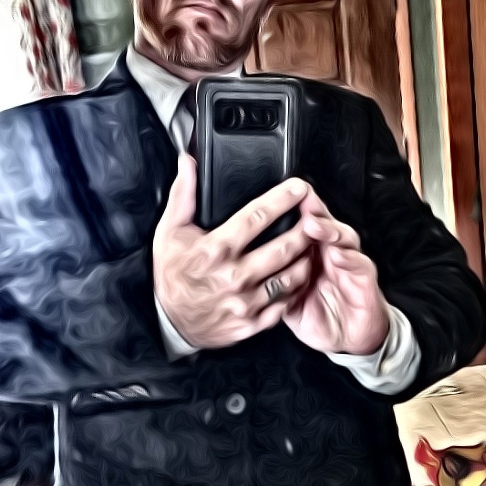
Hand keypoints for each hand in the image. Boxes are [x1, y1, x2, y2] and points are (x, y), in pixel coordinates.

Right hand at [153, 154, 314, 348]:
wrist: (169, 321)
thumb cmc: (172, 274)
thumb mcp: (170, 231)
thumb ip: (183, 194)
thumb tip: (187, 163)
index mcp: (216, 249)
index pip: (257, 217)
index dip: (283, 199)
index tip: (299, 187)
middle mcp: (233, 276)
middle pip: (283, 247)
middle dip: (306, 228)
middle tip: (316, 215)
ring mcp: (244, 302)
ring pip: (290, 276)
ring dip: (306, 257)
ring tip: (314, 243)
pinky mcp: (251, 322)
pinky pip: (285, 303)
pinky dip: (298, 287)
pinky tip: (302, 273)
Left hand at [282, 190, 389, 355]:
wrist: (348, 339)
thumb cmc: (317, 315)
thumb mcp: (288, 302)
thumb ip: (274, 285)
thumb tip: (247, 274)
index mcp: (310, 255)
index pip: (303, 227)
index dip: (295, 212)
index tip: (281, 198)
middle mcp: (330, 254)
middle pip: (324, 224)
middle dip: (313, 211)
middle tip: (301, 203)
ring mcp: (349, 264)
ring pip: (343, 237)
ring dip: (329, 229)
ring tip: (314, 225)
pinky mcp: (365, 280)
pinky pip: (359, 265)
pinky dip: (349, 258)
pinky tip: (338, 254)